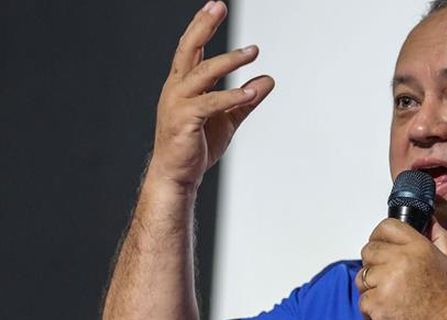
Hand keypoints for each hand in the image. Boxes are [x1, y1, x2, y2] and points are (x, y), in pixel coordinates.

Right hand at [149, 1, 273, 189]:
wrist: (178, 175)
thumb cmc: (196, 146)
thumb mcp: (228, 118)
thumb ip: (246, 98)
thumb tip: (269, 79)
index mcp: (183, 85)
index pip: (191, 48)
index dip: (202, 26)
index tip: (216, 6)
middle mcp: (176, 89)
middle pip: (189, 49)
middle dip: (203, 26)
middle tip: (219, 7)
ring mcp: (178, 104)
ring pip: (203, 73)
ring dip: (229, 61)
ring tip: (252, 52)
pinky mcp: (185, 121)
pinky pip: (210, 103)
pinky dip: (231, 96)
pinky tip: (250, 92)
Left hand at [356, 218, 446, 319]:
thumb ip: (440, 237)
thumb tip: (430, 222)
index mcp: (417, 247)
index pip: (386, 227)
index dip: (380, 237)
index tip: (382, 248)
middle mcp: (400, 260)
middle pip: (369, 251)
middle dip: (374, 266)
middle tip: (389, 281)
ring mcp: (386, 281)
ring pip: (362, 276)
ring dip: (371, 288)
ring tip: (390, 299)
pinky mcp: (376, 302)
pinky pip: (362, 300)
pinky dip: (371, 310)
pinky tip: (388, 313)